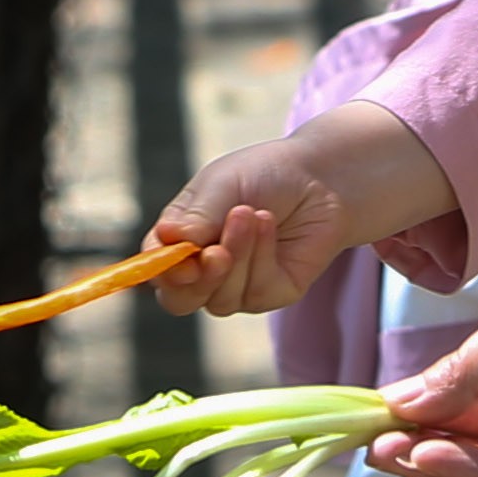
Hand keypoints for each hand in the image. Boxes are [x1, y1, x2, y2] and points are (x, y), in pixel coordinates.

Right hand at [145, 99, 457, 317]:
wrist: (320, 179)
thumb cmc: (264, 175)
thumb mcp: (223, 184)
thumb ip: (195, 216)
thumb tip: (165, 241)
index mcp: (183, 240)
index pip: (157, 268)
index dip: (160, 270)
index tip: (179, 257)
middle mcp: (205, 269)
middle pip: (180, 301)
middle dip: (197, 281)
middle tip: (216, 252)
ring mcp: (238, 286)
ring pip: (220, 299)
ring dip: (237, 256)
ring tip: (251, 214)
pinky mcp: (271, 293)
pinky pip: (257, 292)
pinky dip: (262, 256)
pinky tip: (269, 224)